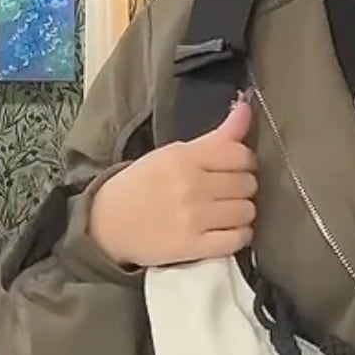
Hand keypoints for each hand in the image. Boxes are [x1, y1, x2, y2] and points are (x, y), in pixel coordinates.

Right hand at [88, 97, 256, 267]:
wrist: (106, 223)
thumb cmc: (142, 184)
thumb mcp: (173, 154)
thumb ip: (215, 136)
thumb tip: (246, 107)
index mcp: (184, 158)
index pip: (241, 155)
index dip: (244, 161)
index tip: (233, 168)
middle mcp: (191, 186)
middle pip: (247, 183)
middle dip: (242, 187)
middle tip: (227, 192)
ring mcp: (193, 218)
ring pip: (247, 211)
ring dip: (242, 212)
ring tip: (226, 212)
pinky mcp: (193, 247)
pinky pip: (238, 239)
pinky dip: (239, 235)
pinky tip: (227, 231)